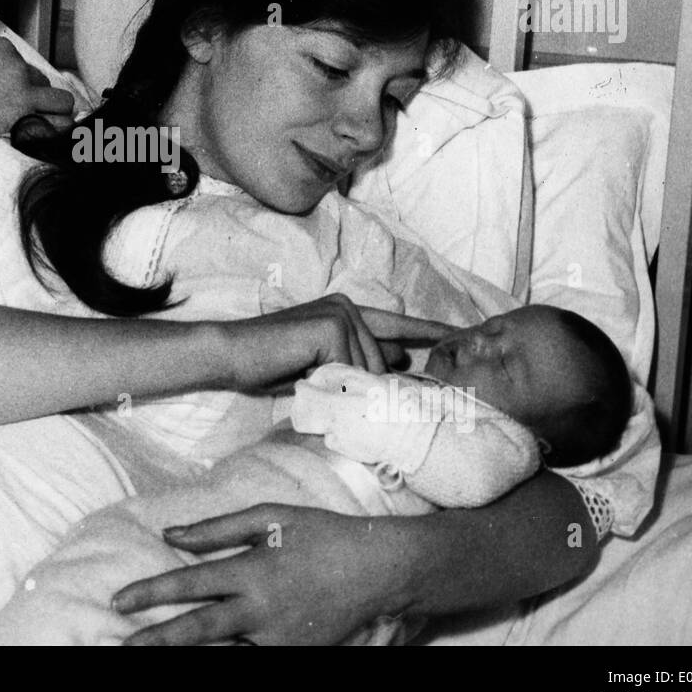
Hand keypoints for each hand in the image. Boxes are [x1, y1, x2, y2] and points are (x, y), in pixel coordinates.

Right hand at [0, 35, 73, 161]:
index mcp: (0, 49)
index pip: (25, 66)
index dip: (19, 84)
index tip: (10, 96)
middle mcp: (16, 69)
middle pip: (44, 85)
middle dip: (37, 100)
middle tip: (23, 115)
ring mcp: (22, 97)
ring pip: (62, 105)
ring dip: (55, 115)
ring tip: (43, 127)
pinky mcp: (23, 123)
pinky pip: (56, 129)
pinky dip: (52, 134)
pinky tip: (43, 140)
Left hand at [111, 504, 415, 645]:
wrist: (379, 571)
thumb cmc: (322, 535)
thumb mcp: (270, 518)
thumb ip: (217, 528)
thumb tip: (171, 533)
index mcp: (252, 572)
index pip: (189, 584)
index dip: (150, 593)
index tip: (118, 600)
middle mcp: (260, 611)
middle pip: (197, 631)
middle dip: (155, 641)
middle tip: (121, 647)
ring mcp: (277, 640)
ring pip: (220, 654)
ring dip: (186, 656)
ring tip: (152, 656)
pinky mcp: (293, 656)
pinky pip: (248, 660)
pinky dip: (224, 658)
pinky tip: (203, 657)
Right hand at [225, 295, 449, 390]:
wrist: (232, 355)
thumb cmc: (271, 363)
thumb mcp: (322, 362)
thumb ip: (357, 359)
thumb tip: (399, 361)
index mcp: (347, 311)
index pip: (396, 324)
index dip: (427, 330)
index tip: (459, 333)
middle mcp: (347, 306)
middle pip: (381, 363)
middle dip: (361, 385)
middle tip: (319, 384)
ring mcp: (340, 314)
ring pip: (367, 370)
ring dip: (341, 384)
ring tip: (304, 375)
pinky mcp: (330, 327)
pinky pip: (348, 370)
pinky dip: (328, 380)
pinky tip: (302, 371)